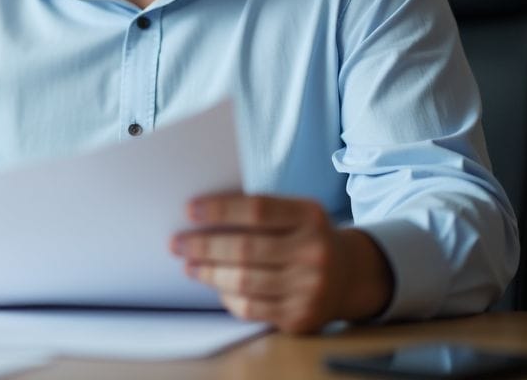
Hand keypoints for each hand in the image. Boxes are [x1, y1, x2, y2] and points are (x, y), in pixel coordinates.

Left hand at [170, 194, 392, 333]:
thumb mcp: (296, 214)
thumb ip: (259, 212)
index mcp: (310, 217)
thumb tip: (202, 216)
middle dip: (203, 246)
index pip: (257, 209)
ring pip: (243, 281)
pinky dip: (227, 296)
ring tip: (189, 265)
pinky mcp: (300, 317)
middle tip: (177, 242)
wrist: (350, 276)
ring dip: (208, 273)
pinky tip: (215, 286)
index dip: (220, 209)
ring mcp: (309, 288)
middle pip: (245, 248)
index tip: (189, 209)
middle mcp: (314, 252)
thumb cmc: (306, 238)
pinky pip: (251, 308)